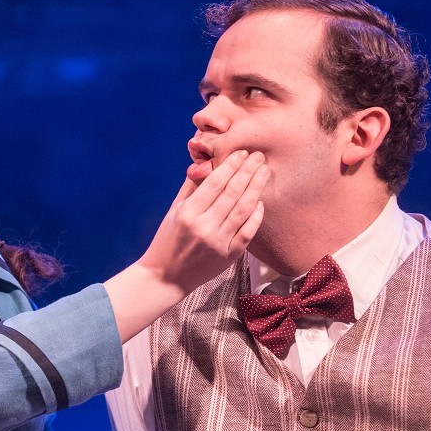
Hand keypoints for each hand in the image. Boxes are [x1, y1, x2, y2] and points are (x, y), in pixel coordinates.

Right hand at [139, 149, 266, 293]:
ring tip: (264, 172)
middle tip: (259, 156)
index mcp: (188, 212)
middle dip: (248, 171)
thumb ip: (191, 187)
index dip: (231, 165)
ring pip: (243, 209)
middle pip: (232, 192)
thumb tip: (207, 164)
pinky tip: (260, 201)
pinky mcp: (228, 256)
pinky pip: (247, 232)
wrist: (166, 277)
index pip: (215, 182)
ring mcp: (217, 242)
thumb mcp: (174, 210)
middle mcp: (203, 226)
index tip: (242, 153)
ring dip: (256, 187)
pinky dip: (256, 216)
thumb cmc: (167, 240)